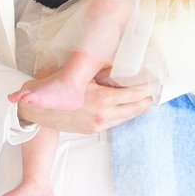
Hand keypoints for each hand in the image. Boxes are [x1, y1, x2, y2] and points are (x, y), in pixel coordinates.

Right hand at [17, 78, 152, 133]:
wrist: (39, 110)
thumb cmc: (58, 88)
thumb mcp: (82, 75)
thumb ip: (103, 72)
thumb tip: (122, 65)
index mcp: (103, 98)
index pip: (135, 94)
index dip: (147, 88)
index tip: (155, 82)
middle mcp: (104, 114)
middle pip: (136, 108)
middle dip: (147, 99)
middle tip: (155, 90)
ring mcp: (99, 124)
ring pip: (127, 117)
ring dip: (137, 108)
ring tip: (146, 99)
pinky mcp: (93, 130)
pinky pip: (116, 122)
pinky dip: (124, 114)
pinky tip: (127, 108)